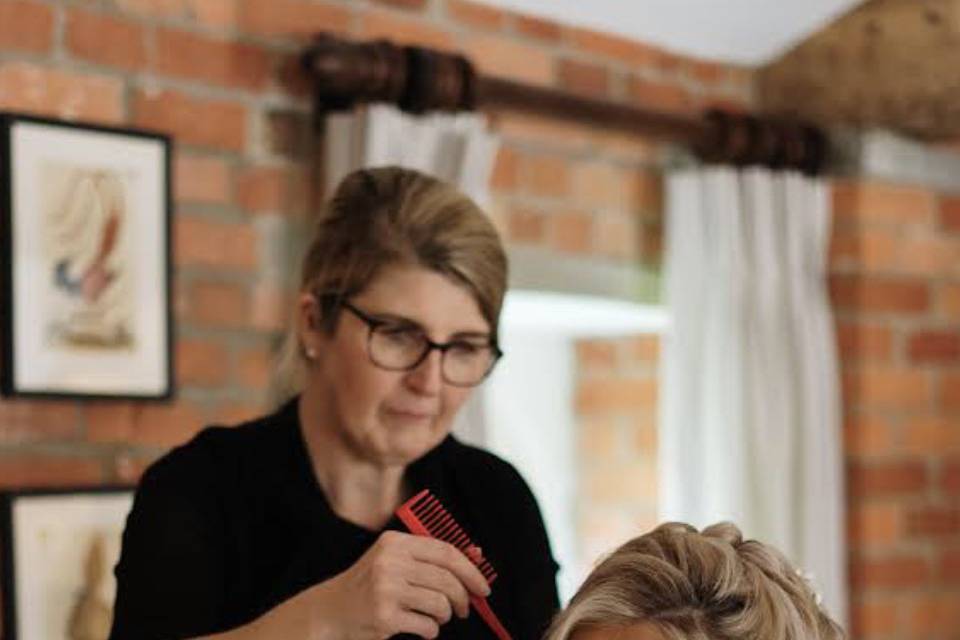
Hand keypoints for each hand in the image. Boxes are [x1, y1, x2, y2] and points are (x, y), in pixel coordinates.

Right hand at [309, 530, 491, 639]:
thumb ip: (431, 557)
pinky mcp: (384, 617)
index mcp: (395, 542)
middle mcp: (389, 562)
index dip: (471, 570)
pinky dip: (431, 631)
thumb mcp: (396, 561)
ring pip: (440, 603)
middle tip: (464, 609)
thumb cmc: (369, 585)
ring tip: (436, 617)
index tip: (483, 587)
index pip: (445, 552)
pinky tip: (422, 628)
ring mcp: (385, 590)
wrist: (330, 611)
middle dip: (463, 598)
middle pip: (447, 579)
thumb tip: (477, 554)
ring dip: (445, 616)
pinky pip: (428, 626)